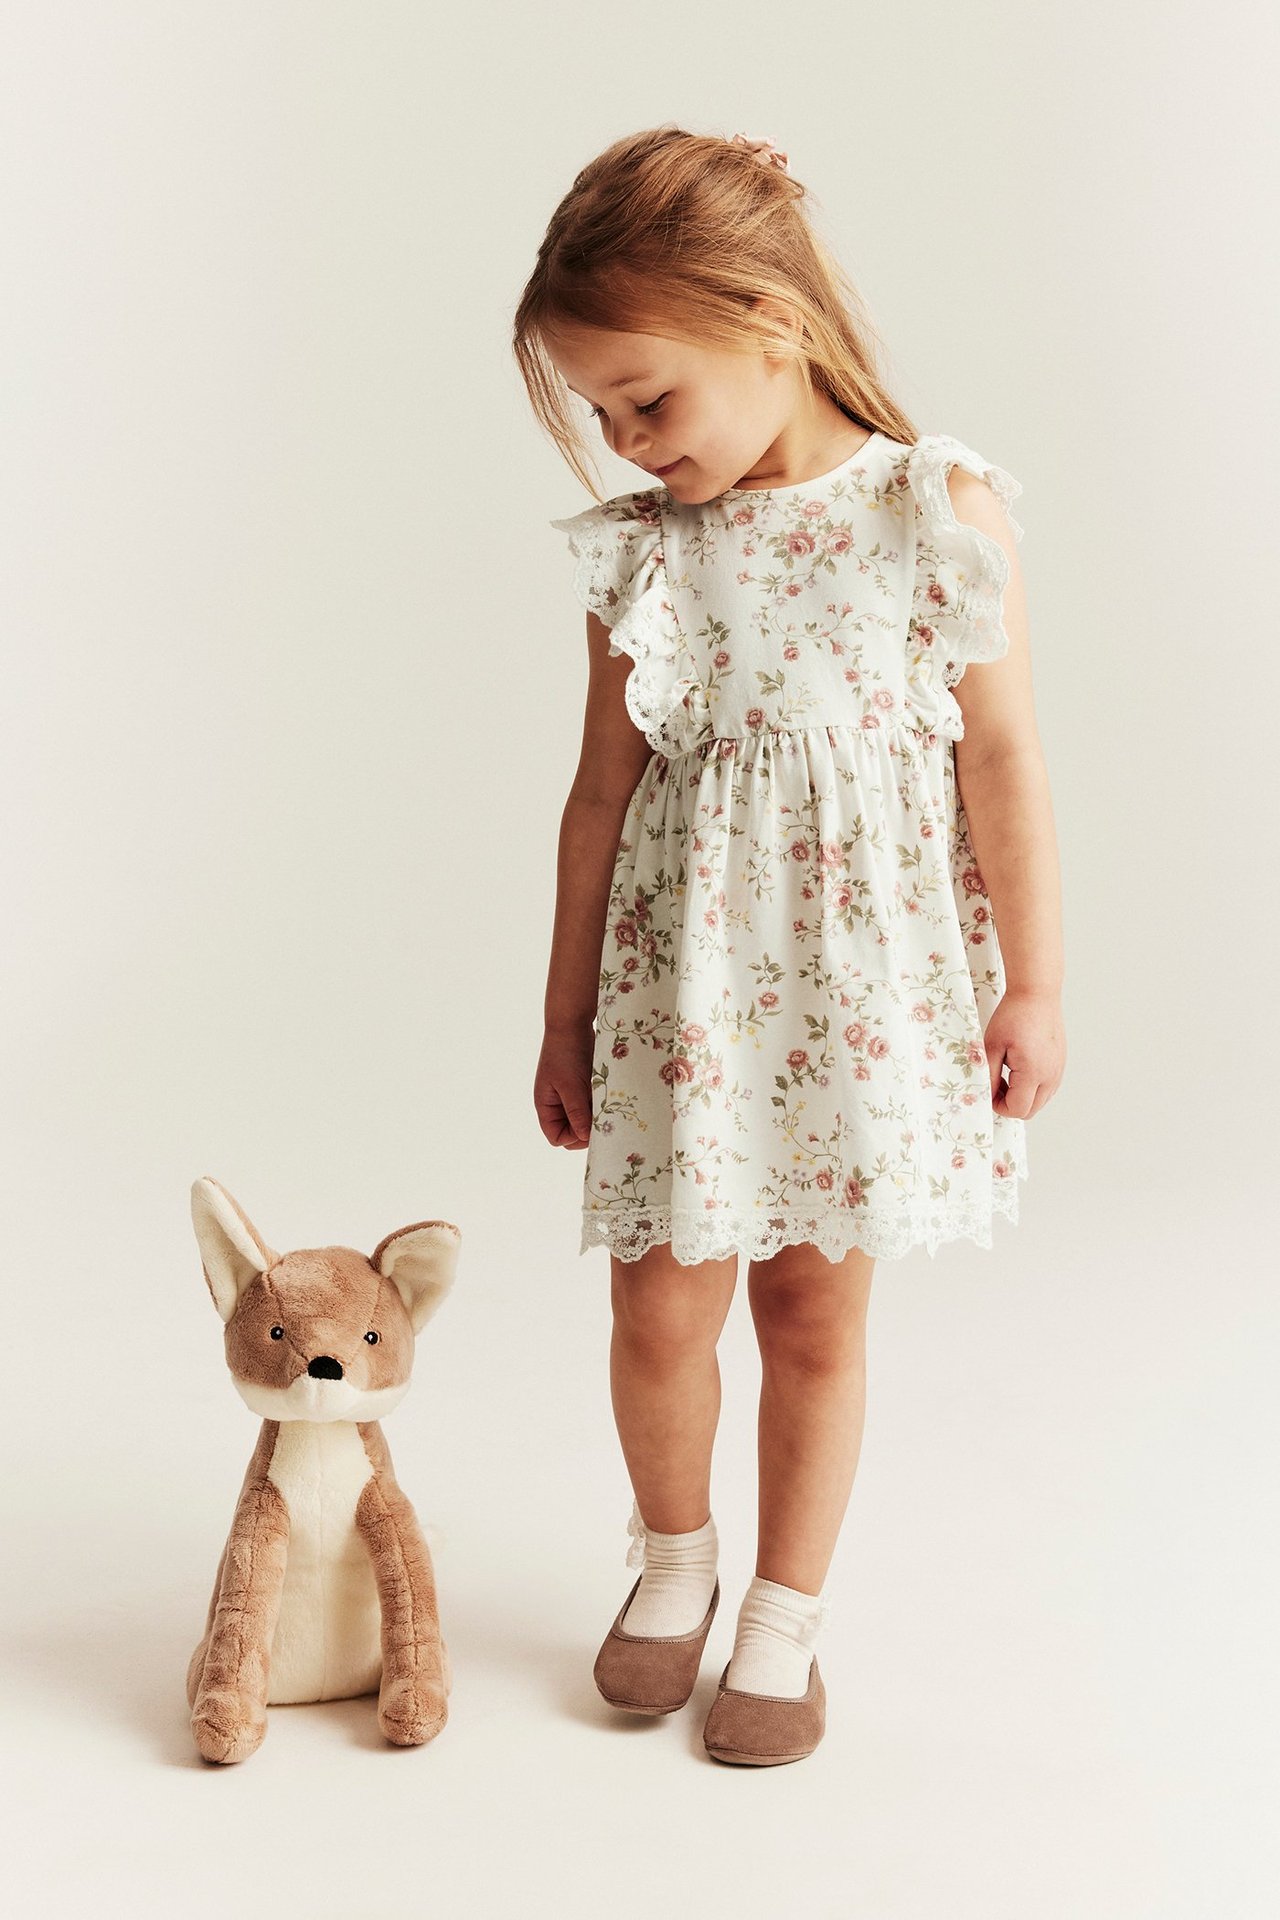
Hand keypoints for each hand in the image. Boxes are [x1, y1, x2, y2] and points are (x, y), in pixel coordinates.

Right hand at [534, 1024, 594, 1148]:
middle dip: (587, 1127)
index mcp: (546, 1106)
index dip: (573, 1138)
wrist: (573, 1023)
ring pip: (585, 1118)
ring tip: (605, 1104)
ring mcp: (571, 1095)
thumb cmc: (566, 1053)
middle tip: (602, 1118)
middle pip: (572, 1130)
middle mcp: (557, 1104)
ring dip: (596, 1114)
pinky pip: (593, 1104)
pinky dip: (601, 1103)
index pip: (556, 1137)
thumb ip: (577, 1113)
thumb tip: (584, 1138)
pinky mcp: (583, 1086)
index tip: (590, 1129)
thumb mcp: (571, 1086)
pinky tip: (608, 1096)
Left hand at [983, 988, 1064, 1120]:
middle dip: (1010, 1104)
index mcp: (1033, 1073)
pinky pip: (1047, 1088)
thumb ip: (989, 1075)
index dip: (999, 1106)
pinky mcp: (1060, 1064)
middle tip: (996, 1083)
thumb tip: (987, 1095)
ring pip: (1040, 1101)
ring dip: (1022, 1097)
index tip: (989, 1089)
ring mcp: (1058, 1070)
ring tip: (1007, 1074)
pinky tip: (1019, 1068)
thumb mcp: (992, 1046)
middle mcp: (1051, 1076)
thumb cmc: (1013, 1015)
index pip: (1017, 1110)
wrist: (1037, 993)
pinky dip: (1032, 1087)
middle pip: (1030, 1111)